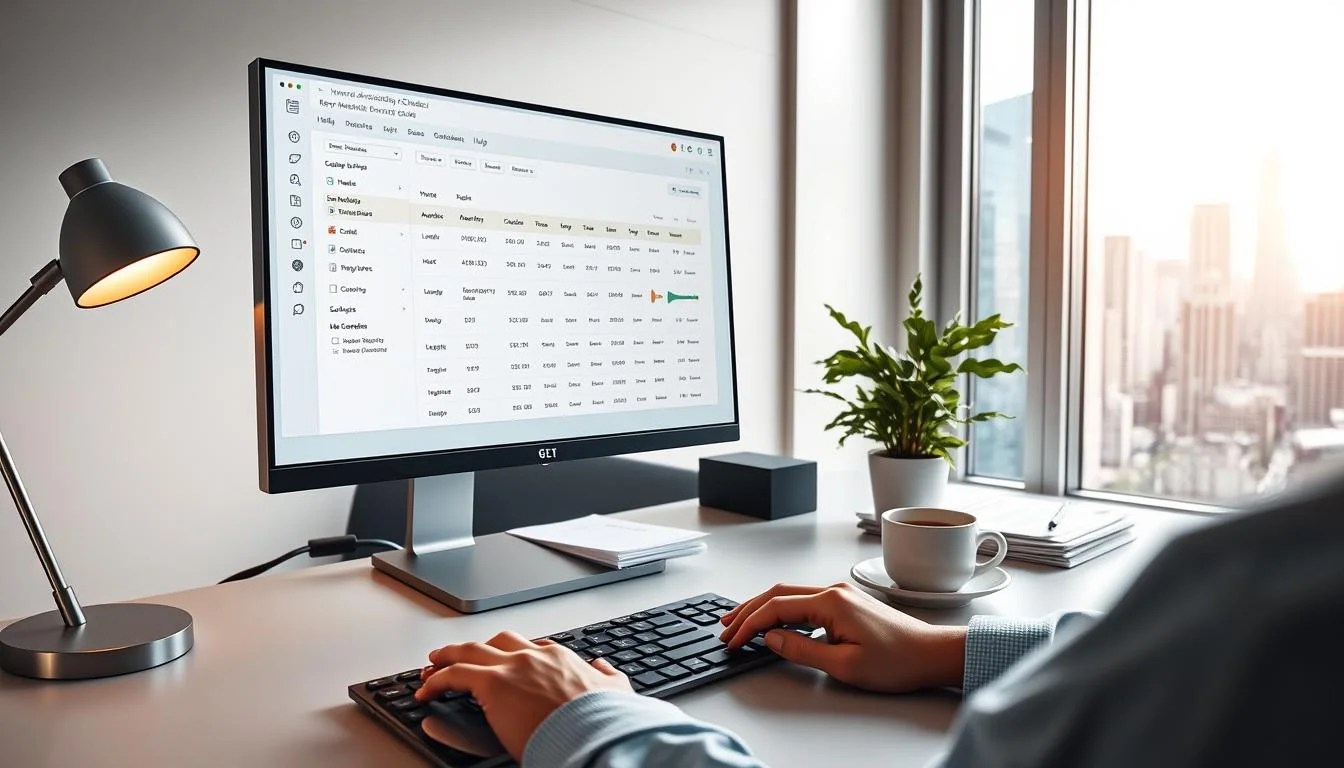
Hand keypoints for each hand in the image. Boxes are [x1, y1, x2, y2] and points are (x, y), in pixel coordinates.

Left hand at [415, 631, 633, 759]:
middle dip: (477, 649)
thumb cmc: (604, 717)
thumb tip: (604, 668)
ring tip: (433, 664)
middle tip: (461, 656)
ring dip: (449, 656)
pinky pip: (453, 675)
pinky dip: (436, 680)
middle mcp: (534, 656)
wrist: (596, 728)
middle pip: (497, 642)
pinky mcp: (492, 684)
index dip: (513, 655)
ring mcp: (511, 667)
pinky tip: (426, 690)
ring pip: (470, 651)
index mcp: (560, 658)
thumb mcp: (616, 690)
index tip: (505, 663)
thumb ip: (608, 677)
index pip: (530, 648)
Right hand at [718, 582, 965, 692]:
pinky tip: (775, 622)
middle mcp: (833, 590)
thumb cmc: (897, 660)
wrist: (932, 654)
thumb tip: (772, 638)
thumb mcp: (844, 664)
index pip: (775, 607)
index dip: (749, 625)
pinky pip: (805, 600)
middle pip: (777, 593)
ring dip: (763, 608)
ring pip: (790, 594)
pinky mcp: (847, 603)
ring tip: (741, 623)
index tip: (733, 640)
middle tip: (726, 628)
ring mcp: (841, 594)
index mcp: (830, 601)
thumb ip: (802, 649)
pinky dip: (783, 610)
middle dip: (748, 610)